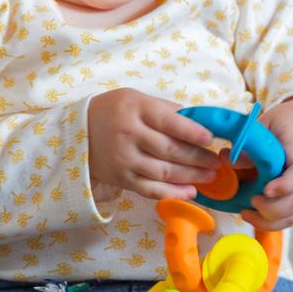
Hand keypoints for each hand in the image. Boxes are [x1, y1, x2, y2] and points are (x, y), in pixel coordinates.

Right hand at [88, 88, 219, 200]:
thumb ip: (165, 110)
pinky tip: (190, 192)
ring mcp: (125, 159)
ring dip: (191, 176)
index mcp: (136, 109)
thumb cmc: (113, 112)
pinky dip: (172, 192)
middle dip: (198, 158)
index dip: (192, 132)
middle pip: (170, 150)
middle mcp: (130, 135)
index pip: (169, 121)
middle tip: (216, 163)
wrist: (76, 134)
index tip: (211, 139)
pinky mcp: (122, 179)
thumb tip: (198, 122)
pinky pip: (151, 189)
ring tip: (210, 176)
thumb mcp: (136, 99)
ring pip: (163, 172)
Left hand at [241, 96, 292, 230]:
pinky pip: (291, 219)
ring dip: (269, 220)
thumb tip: (226, 159)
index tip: (266, 190)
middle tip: (251, 201)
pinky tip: (253, 216)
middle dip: (271, 209)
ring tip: (246, 212)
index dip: (286, 184)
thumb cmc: (286, 128)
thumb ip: (250, 145)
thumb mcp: (268, 127)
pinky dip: (271, 223)